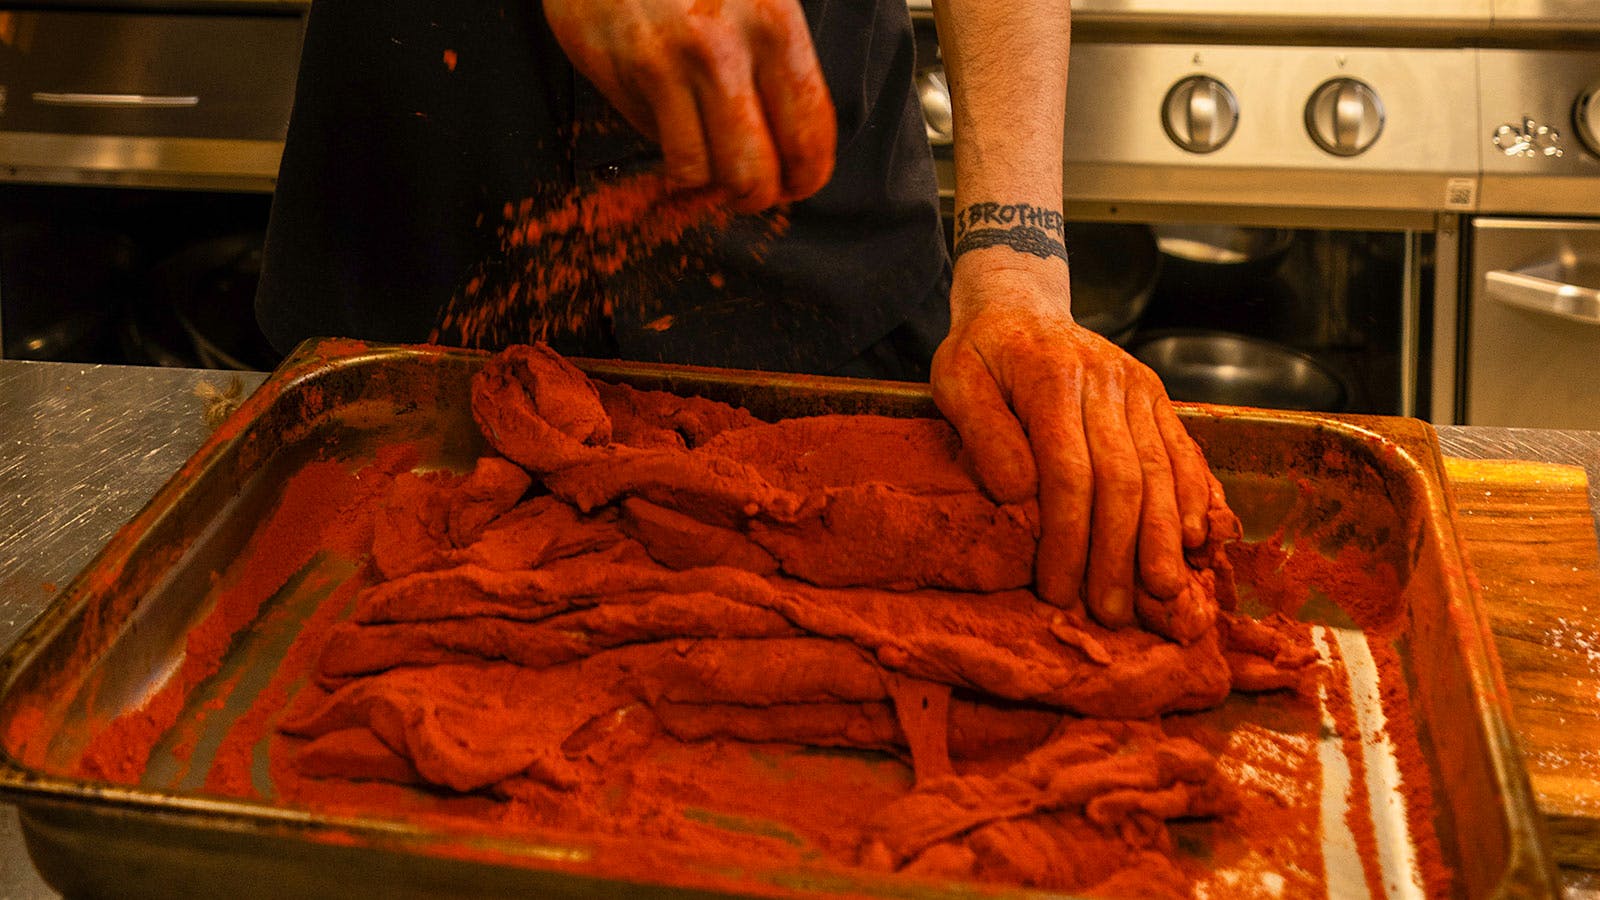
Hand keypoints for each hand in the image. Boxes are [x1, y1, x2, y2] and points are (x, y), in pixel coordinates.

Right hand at [542, 0, 836, 211]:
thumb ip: (781, 61)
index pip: (808, 131)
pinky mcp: (624, 73)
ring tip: (711, 167)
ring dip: (708, 183)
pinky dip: (668, 152)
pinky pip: (656, 144)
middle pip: (753, 169)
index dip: (809, 174)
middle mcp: (723, 48)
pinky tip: (675, 131)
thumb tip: (793, 138)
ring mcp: (667, 63)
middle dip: (756, 194)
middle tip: (751, 190)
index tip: (801, 183)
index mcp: (773, 24)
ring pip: (701, 171)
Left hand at [931, 255, 1214, 627]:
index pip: (1069, 472)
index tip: (1060, 591)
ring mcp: (1138, 387)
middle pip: (1123, 479)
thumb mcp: (956, 380)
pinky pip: (1184, 450)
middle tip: (1113, 612)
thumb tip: (1019, 492)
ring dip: (1165, 537)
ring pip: (1161, 469)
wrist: (1021, 303)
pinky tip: (1199, 541)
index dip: (1069, 537)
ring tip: (1163, 592)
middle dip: (1120, 552)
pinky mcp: (1157, 396)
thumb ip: (984, 432)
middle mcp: (1105, 380)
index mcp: (1051, 379)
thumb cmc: (982, 353)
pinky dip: (1196, 497)